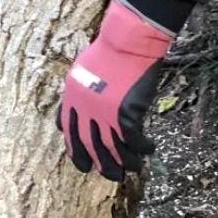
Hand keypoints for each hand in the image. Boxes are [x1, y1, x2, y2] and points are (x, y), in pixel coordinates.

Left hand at [56, 0, 172, 180]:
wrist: (126, 42)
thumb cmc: (107, 51)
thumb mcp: (80, 71)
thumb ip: (77, 94)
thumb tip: (75, 114)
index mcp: (71, 97)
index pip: (68, 131)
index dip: (76, 151)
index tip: (83, 163)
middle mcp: (84, 108)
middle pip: (89, 145)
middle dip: (100, 164)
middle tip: (111, 176)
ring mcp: (104, 112)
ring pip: (112, 149)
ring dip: (124, 163)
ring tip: (132, 169)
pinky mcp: (125, 113)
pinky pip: (133, 140)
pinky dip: (142, 149)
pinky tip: (149, 150)